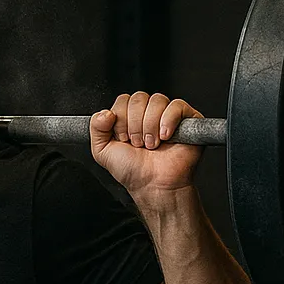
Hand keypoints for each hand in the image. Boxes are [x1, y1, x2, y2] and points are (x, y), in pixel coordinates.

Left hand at [88, 92, 203, 196]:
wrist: (153, 185)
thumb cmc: (132, 170)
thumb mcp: (102, 151)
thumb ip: (96, 128)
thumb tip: (105, 112)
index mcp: (129, 117)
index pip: (123, 100)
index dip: (121, 119)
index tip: (123, 139)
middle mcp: (148, 113)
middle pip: (138, 98)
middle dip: (135, 125)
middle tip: (138, 144)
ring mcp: (167, 115)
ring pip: (156, 100)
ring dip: (149, 126)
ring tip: (151, 144)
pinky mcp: (187, 119)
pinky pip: (177, 105)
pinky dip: (168, 121)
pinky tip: (165, 137)